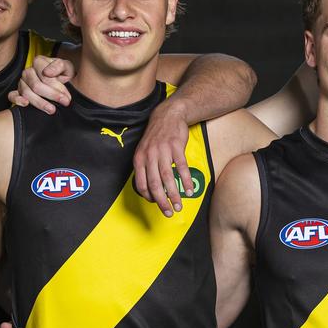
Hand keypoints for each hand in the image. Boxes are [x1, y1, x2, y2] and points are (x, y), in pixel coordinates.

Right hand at [7, 55, 72, 112]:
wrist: (62, 80)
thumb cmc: (63, 74)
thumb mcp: (67, 67)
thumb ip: (59, 66)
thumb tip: (48, 72)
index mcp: (39, 62)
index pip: (45, 76)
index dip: (57, 87)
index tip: (67, 96)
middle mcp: (28, 71)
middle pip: (36, 86)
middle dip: (51, 95)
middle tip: (64, 102)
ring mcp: (22, 82)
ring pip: (27, 93)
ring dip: (40, 103)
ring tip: (52, 109)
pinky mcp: (18, 92)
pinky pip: (12, 95)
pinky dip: (17, 100)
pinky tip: (26, 104)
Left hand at [133, 101, 190, 216]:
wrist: (168, 116)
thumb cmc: (156, 137)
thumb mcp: (144, 151)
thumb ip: (146, 168)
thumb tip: (150, 189)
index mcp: (139, 159)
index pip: (141, 184)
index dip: (148, 197)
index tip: (156, 204)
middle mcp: (149, 155)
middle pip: (154, 184)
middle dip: (161, 201)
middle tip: (168, 212)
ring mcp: (163, 151)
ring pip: (167, 178)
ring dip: (174, 194)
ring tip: (179, 205)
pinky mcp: (176, 147)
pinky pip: (181, 167)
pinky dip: (185, 180)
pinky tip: (188, 190)